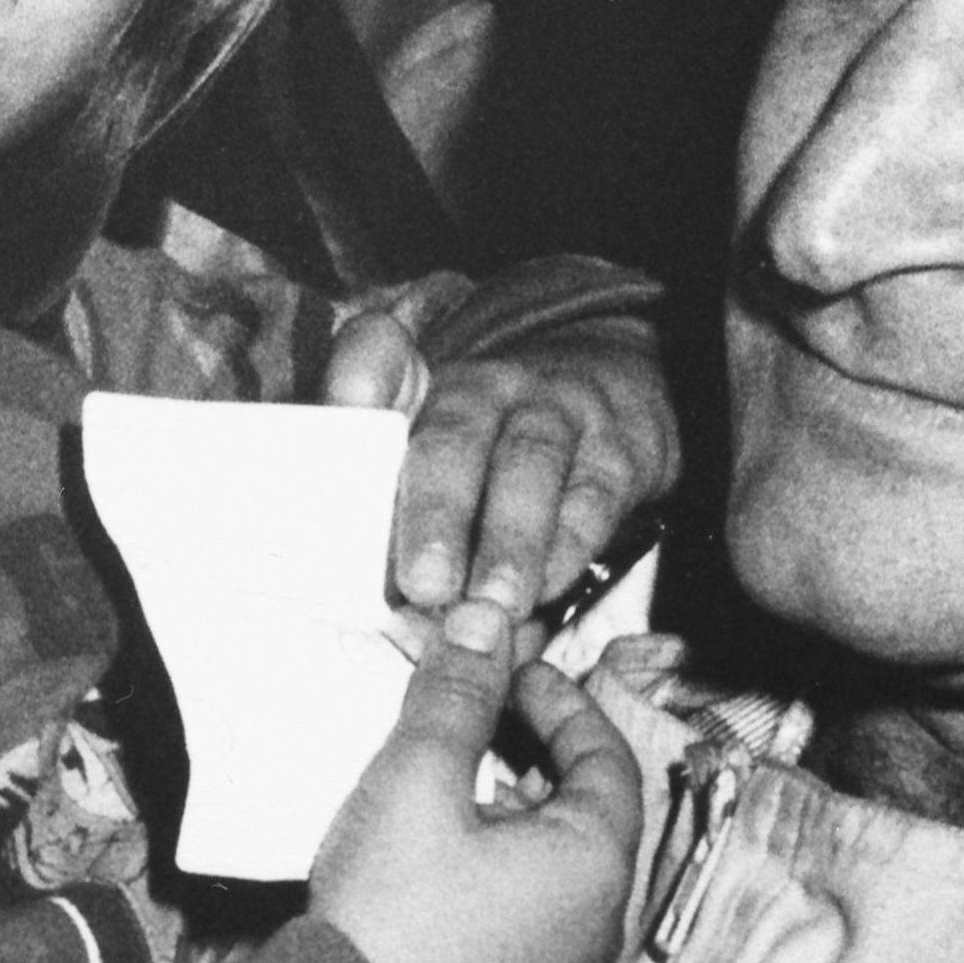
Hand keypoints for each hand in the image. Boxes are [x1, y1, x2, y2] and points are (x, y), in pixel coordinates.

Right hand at [309, 600, 644, 962]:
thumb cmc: (392, 923)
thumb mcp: (416, 782)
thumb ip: (456, 697)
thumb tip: (486, 621)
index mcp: (594, 867)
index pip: (608, 758)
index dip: (561, 701)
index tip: (510, 669)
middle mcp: (592, 929)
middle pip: (580, 816)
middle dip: (528, 756)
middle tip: (470, 719)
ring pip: (544, 873)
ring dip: (501, 819)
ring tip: (434, 788)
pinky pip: (512, 924)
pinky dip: (483, 877)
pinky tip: (419, 868)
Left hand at [324, 309, 680, 622]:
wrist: (617, 398)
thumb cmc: (499, 452)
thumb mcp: (437, 457)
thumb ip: (389, 506)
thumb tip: (368, 603)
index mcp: (425, 388)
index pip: (381, 358)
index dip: (362, 378)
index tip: (345, 409)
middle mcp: (488, 389)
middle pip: (453, 438)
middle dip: (436, 512)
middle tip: (424, 584)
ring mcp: (558, 413)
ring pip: (528, 466)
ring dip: (509, 540)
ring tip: (492, 604)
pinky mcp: (618, 450)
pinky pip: (594, 497)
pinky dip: (570, 548)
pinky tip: (546, 590)